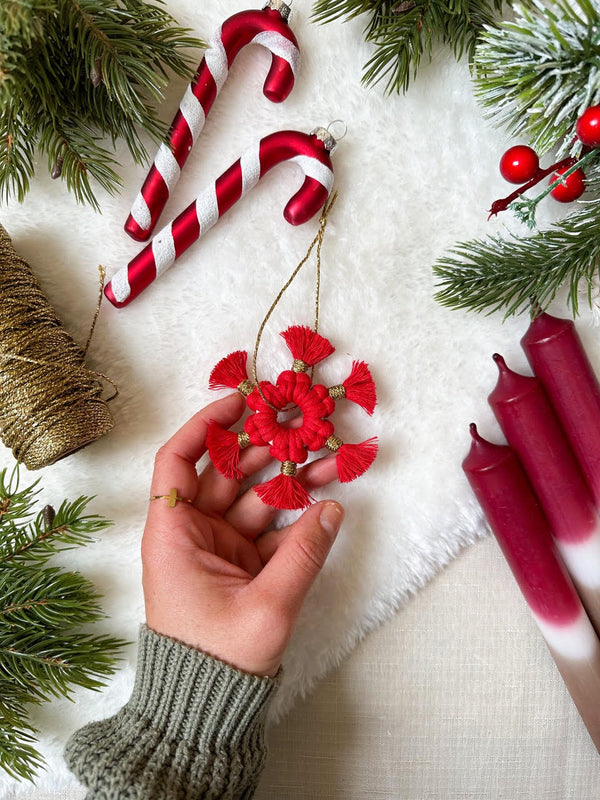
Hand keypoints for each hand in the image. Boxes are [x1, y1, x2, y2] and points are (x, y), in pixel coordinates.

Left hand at [142, 392, 343, 676]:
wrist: (206, 709)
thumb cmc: (217, 659)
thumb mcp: (265, 607)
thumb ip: (303, 555)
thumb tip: (331, 509)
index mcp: (174, 535)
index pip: (176, 462)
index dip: (204, 426)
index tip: (239, 403)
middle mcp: (191, 533)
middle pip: (224, 473)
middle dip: (262, 446)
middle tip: (299, 421)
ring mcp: (218, 547)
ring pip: (254, 497)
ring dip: (287, 478)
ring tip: (325, 454)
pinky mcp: (241, 564)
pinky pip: (269, 527)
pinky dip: (295, 513)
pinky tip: (324, 496)